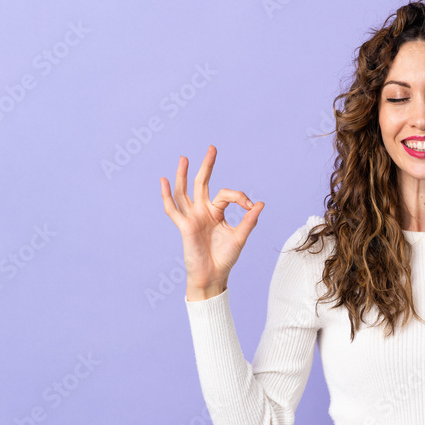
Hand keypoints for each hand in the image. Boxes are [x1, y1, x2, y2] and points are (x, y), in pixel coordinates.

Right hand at [160, 145, 264, 297]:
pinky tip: (164, 181)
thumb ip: (248, 221)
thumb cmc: (225, 258)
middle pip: (202, 183)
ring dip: (183, 175)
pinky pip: (173, 209)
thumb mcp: (240, 237)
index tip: (250, 207)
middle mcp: (203, 211)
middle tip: (212, 148)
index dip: (239, 197)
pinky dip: (167, 195)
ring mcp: (192, 218)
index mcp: (216, 212)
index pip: (226, 194)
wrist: (213, 276)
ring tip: (184, 158)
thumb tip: (260, 204)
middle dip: (207, 166)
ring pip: (185, 192)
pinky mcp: (185, 227)